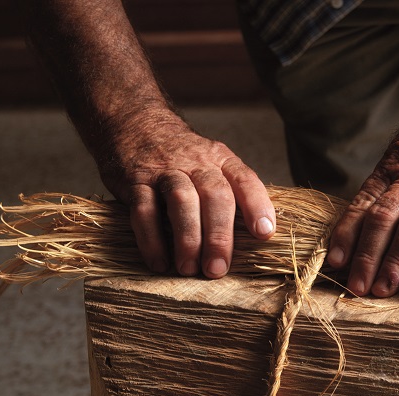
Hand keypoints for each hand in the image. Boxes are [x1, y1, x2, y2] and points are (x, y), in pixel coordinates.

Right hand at [98, 114, 275, 277]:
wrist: (135, 122)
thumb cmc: (182, 158)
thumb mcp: (211, 163)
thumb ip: (229, 193)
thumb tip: (252, 240)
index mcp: (221, 160)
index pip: (246, 180)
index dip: (257, 206)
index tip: (264, 233)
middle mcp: (197, 162)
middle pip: (215, 195)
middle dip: (219, 235)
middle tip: (217, 270)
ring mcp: (165, 169)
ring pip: (182, 200)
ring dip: (187, 238)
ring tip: (189, 269)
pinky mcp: (135, 180)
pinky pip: (144, 210)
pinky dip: (152, 239)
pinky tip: (159, 262)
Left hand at [327, 79, 398, 296]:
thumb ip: (394, 184)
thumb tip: (372, 221)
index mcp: (393, 169)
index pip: (363, 205)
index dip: (347, 236)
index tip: (335, 264)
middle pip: (383, 219)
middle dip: (367, 256)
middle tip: (357, 288)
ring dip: (398, 258)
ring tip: (386, 287)